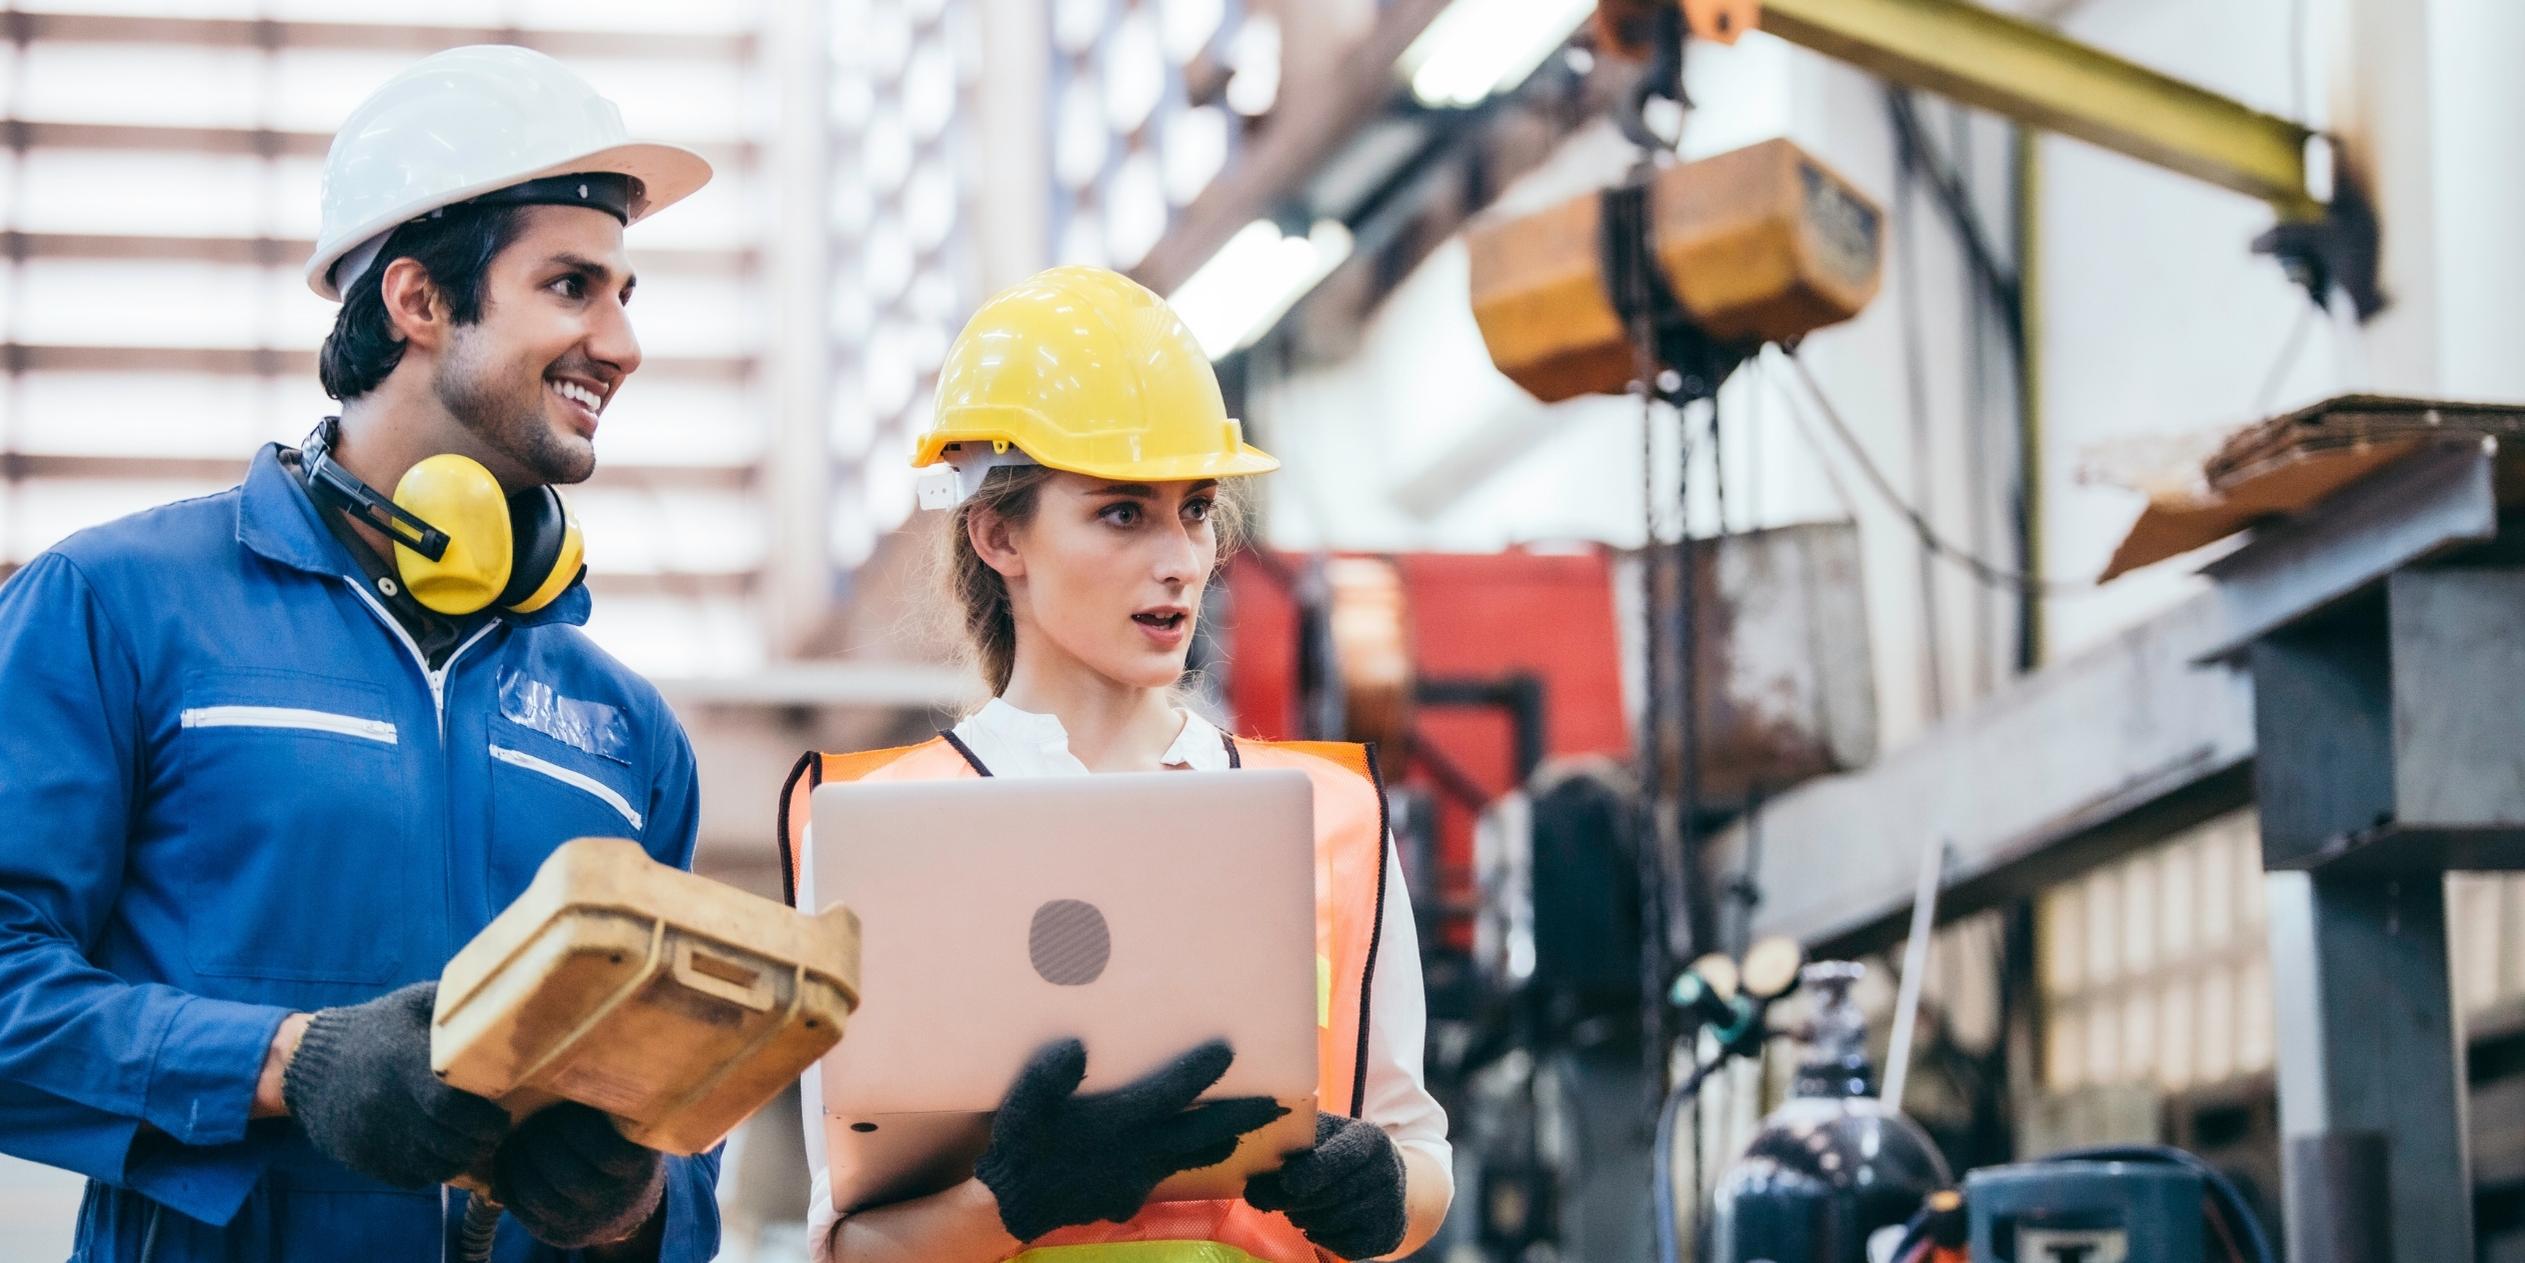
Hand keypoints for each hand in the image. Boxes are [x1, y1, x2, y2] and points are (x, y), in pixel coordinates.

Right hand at [281, 981, 507, 1187]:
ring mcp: (374, 1137)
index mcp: (403, 1066)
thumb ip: (452, 1003)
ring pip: (434, 1167)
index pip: (451, 1107)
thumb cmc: (372, 1030)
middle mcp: (388, 1106)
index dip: (484, 1120)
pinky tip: (439, 1150)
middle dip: (480, 1142)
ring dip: (460, 1158)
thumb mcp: (410, 1004)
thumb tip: (504, 996)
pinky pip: (411, 1178)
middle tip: (492, 1131)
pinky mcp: (362, 1159)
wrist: (307, 1064)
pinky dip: (432, 1170)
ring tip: (469, 1142)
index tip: (501, 1115)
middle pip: (449, 1143)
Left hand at [491, 1103, 666, 1248]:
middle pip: (569, 1176)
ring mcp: (585, 1222)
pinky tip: (508, 1160)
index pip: (607, 1152)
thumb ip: (611, 1100)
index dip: (577, 1127)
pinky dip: (507, 1182)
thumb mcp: (630, 1123)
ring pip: (540, 1195)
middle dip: (542, 1143)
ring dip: (519, 1161)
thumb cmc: (622, 1144)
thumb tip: (576, 1053)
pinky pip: (523, 1210)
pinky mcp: (559, 1235)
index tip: (563, 1107)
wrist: (627, 1203)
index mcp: (636, 1168)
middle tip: (533, 1120)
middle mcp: (613, 1201)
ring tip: (516, 1138)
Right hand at [976, 1038, 1285, 1242]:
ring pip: (1191, 1158)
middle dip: (1242, 1117)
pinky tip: (1178, 1157)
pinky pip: (1163, 1177)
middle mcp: (1137, 1152)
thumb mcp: (1024, 1104)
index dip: (1200, 1072)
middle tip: (1277, 1104)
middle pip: (1203, 1132)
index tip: (1229, 1051)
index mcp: (1117, 1123)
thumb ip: (1050, 1075)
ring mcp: (1137, 1179)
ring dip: (1220, 1142)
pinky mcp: (1127, 1199)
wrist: (1009, 1207)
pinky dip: (1181, 1164)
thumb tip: (1076, 1048)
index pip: (1170, 1094)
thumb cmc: (1019, 1146)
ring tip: (1243, 1131)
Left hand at [1244, 1113, 1407, 1259]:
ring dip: (1304, 1219)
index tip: (1286, 1181)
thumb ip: (1289, 1155)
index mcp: (1369, 1138)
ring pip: (1332, 1221)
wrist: (1388, 1180)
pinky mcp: (1386, 1235)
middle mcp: (1386, 1170)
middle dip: (1294, 1201)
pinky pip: (1343, 1245)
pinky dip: (1321, 1238)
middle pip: (1330, 1195)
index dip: (1310, 1171)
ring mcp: (1390, 1205)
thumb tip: (1252, 1190)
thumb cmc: (1341, 1154)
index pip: (1339, 1157)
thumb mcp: (1322, 1139)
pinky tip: (1316, 1226)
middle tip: (1278, 1199)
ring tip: (1297, 1211)